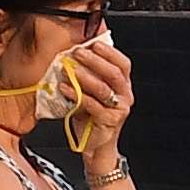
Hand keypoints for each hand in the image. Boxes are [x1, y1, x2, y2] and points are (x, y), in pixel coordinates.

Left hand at [46, 33, 136, 151]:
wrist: (95, 145)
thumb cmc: (92, 117)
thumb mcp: (91, 92)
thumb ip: (89, 74)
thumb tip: (74, 52)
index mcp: (123, 85)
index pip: (123, 64)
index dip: (110, 52)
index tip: (94, 44)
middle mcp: (125, 96)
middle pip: (114, 73)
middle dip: (95, 61)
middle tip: (77, 53)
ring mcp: (118, 109)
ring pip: (104, 88)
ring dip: (85, 77)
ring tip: (69, 69)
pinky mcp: (109, 121)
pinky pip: (92, 105)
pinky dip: (77, 95)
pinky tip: (64, 88)